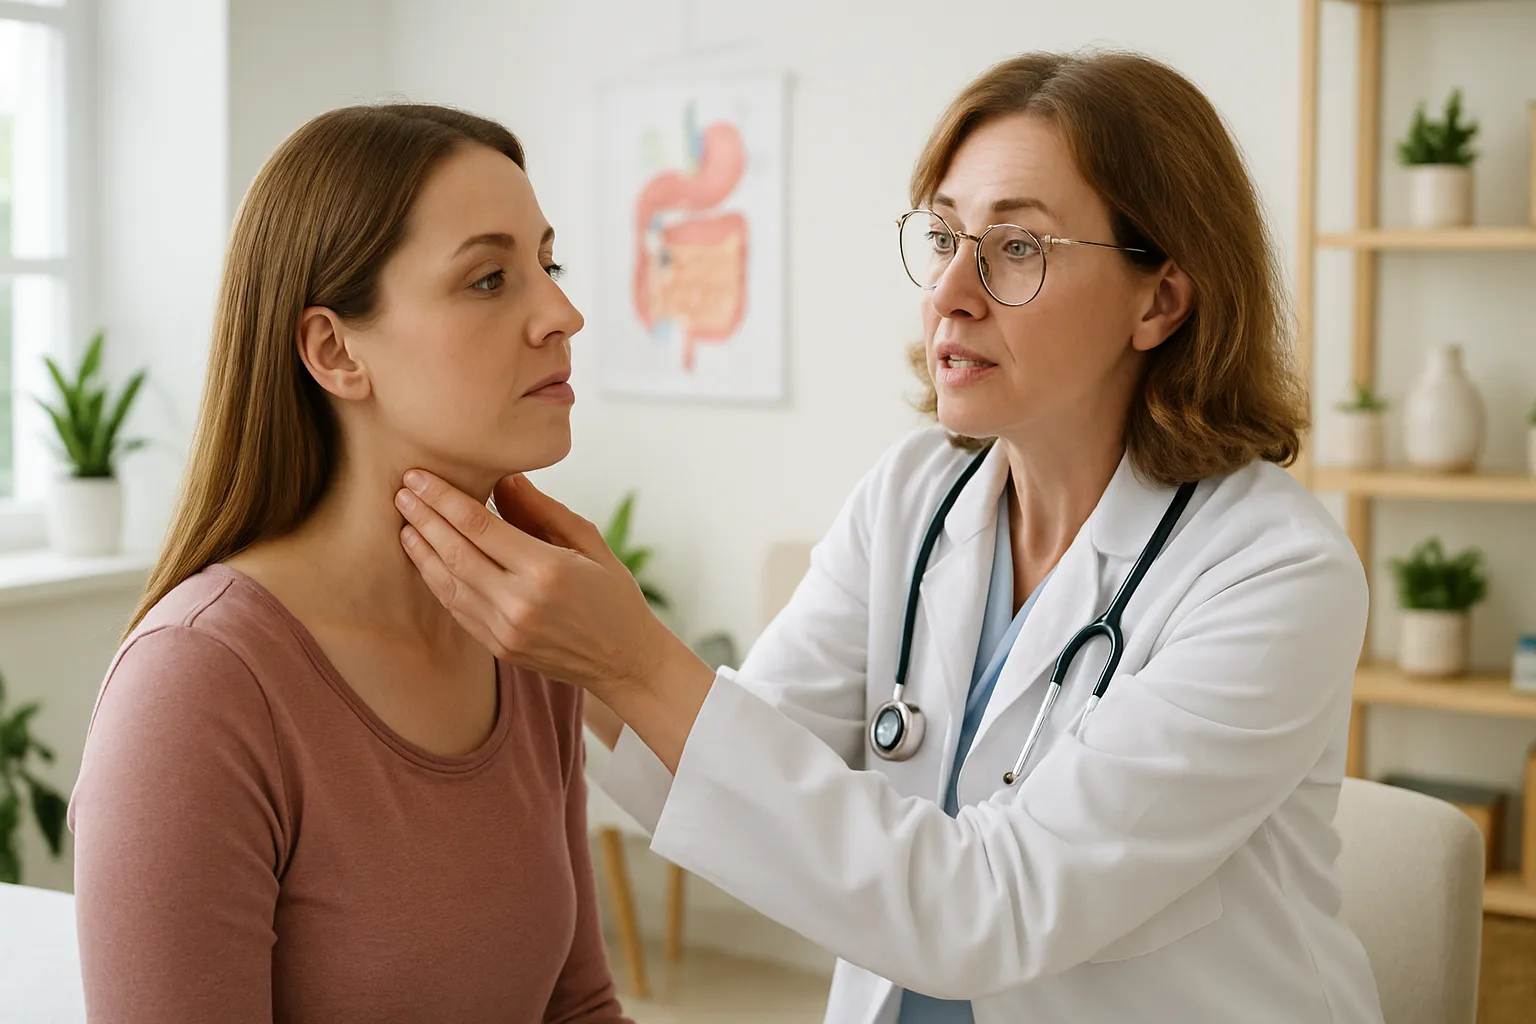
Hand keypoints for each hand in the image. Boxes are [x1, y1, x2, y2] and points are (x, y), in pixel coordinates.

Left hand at [394, 471, 713, 768]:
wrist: (625, 660)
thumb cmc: (613, 595)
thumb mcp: (589, 542)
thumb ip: (542, 510)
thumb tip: (502, 478)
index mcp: (546, 569)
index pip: (478, 525)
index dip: (443, 498)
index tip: (419, 476)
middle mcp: (519, 602)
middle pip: (455, 551)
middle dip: (423, 517)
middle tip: (401, 490)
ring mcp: (505, 629)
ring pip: (447, 582)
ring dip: (421, 549)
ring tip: (405, 521)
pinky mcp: (498, 647)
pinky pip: (456, 608)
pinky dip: (436, 580)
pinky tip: (425, 558)